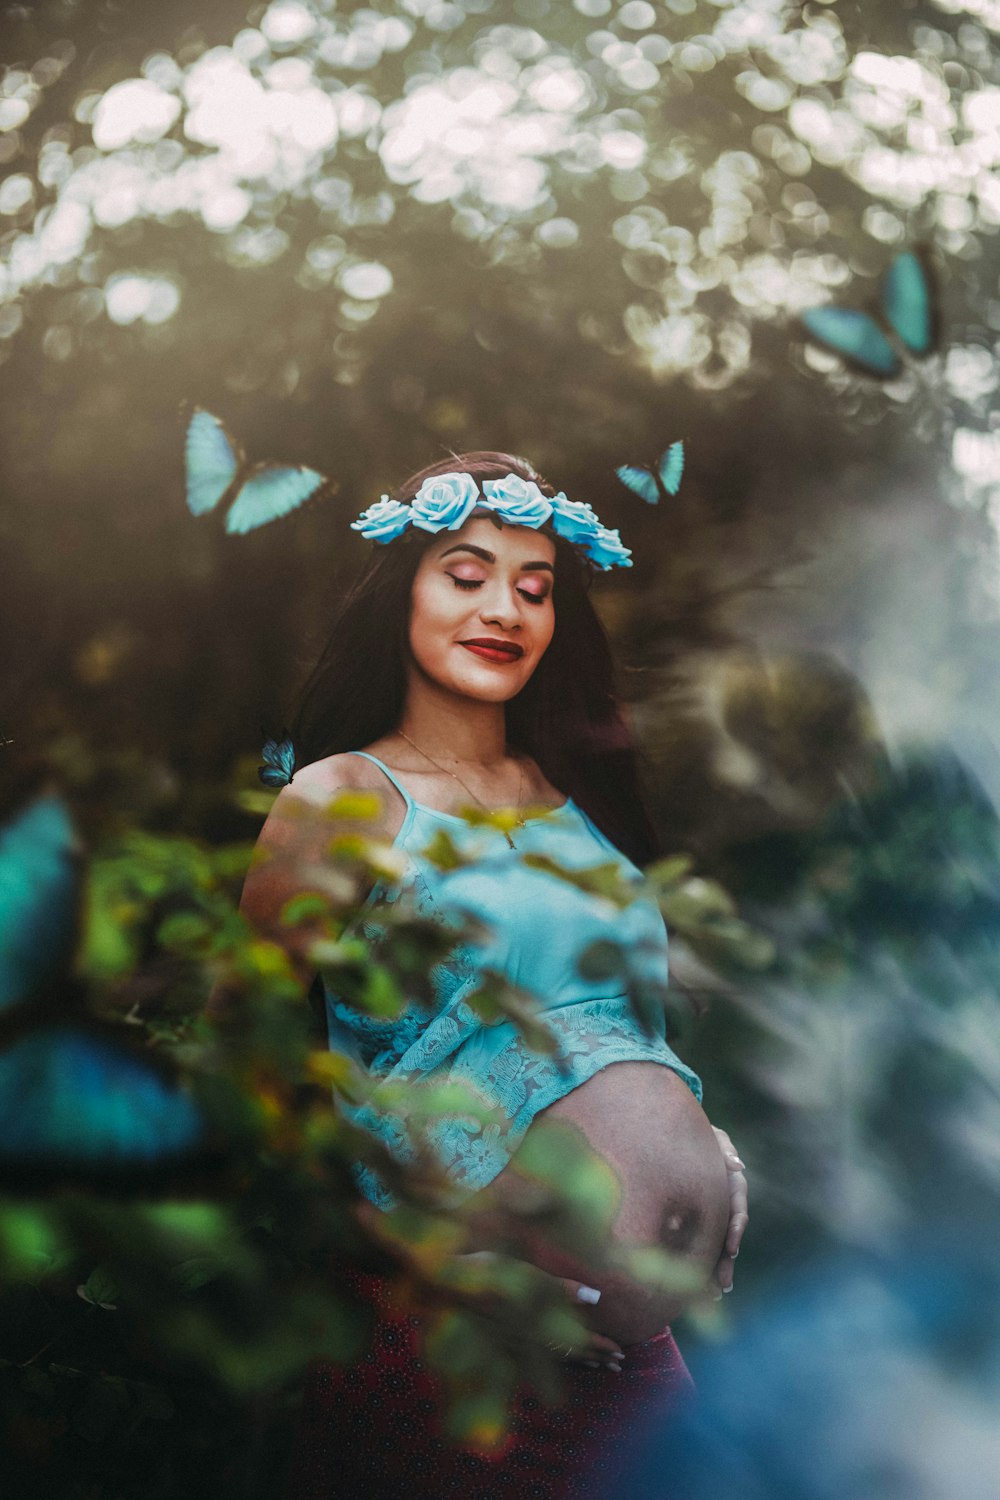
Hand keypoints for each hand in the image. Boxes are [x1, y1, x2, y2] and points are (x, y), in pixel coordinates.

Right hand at [454, 1251, 625, 1372]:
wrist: (443, 1285)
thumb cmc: (487, 1272)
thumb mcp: (526, 1274)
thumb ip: (561, 1288)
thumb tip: (596, 1297)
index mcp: (537, 1321)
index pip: (576, 1339)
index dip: (599, 1346)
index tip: (620, 1352)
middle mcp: (527, 1338)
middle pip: (567, 1352)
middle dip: (593, 1357)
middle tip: (617, 1364)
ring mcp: (512, 1342)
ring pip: (550, 1356)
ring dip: (575, 1360)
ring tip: (595, 1365)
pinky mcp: (497, 1340)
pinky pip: (530, 1357)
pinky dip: (549, 1361)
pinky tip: (552, 1361)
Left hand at [711, 1126, 747, 1294]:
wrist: (678, 1132)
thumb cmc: (699, 1133)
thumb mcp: (713, 1136)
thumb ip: (725, 1148)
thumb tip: (738, 1165)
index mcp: (732, 1182)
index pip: (737, 1207)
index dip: (735, 1227)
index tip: (733, 1246)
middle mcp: (726, 1200)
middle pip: (730, 1234)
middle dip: (727, 1259)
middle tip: (724, 1283)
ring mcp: (714, 1209)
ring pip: (718, 1242)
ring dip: (718, 1266)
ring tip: (716, 1292)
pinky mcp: (700, 1215)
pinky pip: (703, 1239)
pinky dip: (703, 1259)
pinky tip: (700, 1283)